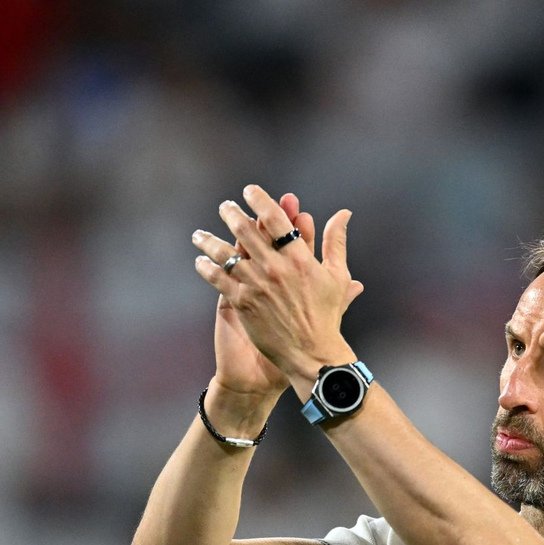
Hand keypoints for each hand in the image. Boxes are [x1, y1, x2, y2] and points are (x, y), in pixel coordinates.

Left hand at [193, 185, 363, 391]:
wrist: (311, 354)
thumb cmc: (327, 315)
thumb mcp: (337, 276)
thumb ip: (335, 242)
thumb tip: (343, 213)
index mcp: (299, 258)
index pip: (276, 221)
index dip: (261, 202)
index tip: (250, 191)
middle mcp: (275, 268)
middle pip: (246, 231)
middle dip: (232, 215)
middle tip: (224, 207)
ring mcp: (256, 285)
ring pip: (227, 254)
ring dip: (210, 241)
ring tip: (200, 235)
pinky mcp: (242, 303)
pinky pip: (219, 279)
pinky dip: (207, 268)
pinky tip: (200, 262)